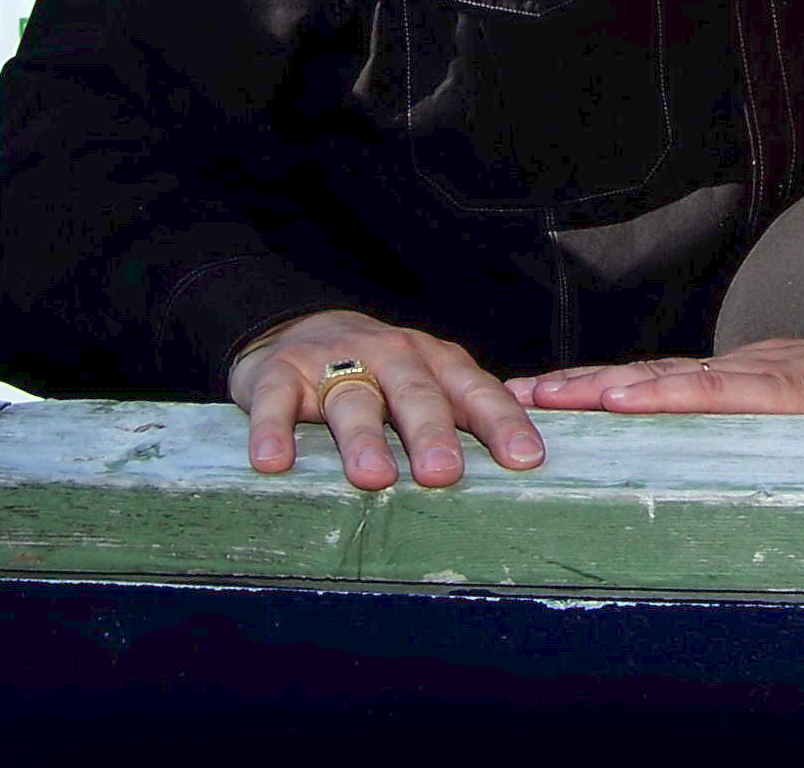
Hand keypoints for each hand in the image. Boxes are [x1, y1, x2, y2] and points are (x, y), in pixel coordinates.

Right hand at [228, 308, 543, 489]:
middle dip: (432, 433)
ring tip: (373, 477)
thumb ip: (466, 413)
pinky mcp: (280, 374)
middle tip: (444, 474)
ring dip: (364, 439)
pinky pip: (276, 402)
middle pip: (415, 394)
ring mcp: (333, 362)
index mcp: (434, 361)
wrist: (298, 327)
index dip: (501, 423)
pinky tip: (274, 462)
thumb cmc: (379, 371)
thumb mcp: (427, 382)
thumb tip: (529, 460)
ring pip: (352, 398)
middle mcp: (389, 356)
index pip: (475, 391)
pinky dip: (274, 431)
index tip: (524, 459)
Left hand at [508, 330, 803, 415]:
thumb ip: (745, 430)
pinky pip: (711, 393)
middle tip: (504, 393)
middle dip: (570, 387)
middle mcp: (728, 372)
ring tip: (541, 395)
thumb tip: (699, 466)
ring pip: (659, 380)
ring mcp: (749, 378)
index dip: (588, 390)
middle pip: (635, 378)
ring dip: (596, 388)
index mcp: (729, 382)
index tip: (530, 396)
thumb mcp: (789, 422)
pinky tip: (622, 399)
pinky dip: (663, 395)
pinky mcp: (775, 392)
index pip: (646, 384)